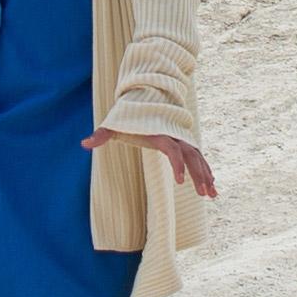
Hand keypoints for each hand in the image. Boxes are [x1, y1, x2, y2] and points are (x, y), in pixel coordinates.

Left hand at [88, 126, 219, 201]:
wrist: (144, 100)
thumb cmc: (128, 117)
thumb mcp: (114, 125)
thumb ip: (101, 135)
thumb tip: (83, 143)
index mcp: (161, 133)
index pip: (173, 150)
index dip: (177, 165)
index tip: (180, 182)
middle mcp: (175, 135)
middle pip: (191, 155)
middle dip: (199, 174)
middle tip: (203, 194)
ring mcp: (182, 139)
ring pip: (198, 158)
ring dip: (206, 176)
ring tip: (213, 196)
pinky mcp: (184, 144)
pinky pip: (198, 158)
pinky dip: (206, 171)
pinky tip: (212, 187)